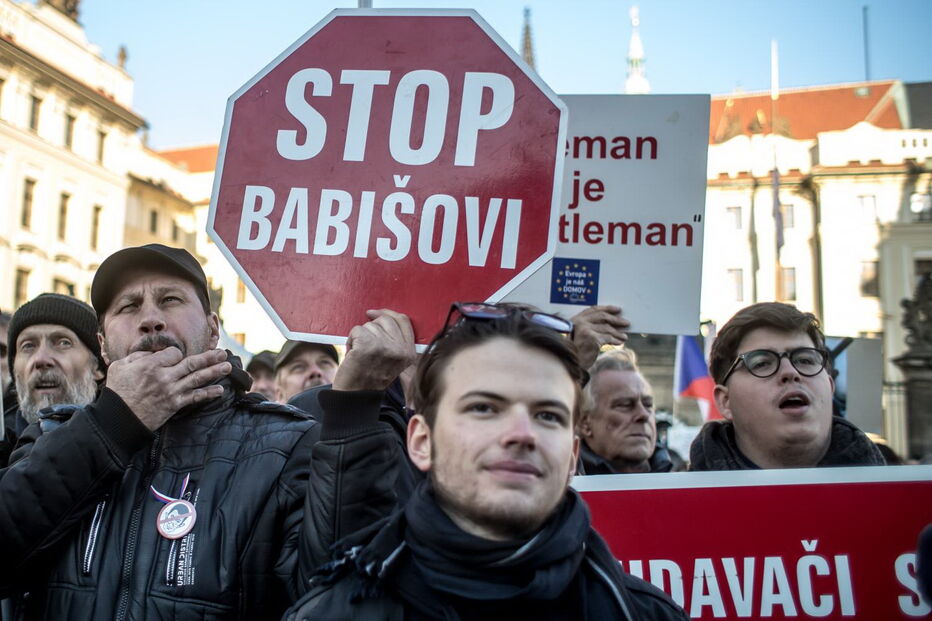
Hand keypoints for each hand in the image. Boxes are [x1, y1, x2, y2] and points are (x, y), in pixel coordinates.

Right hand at [105, 348, 231, 430]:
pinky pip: (195, 397)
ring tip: (228, 366)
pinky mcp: (174, 404)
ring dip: (214, 371)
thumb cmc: (117, 391)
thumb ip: (138, 356)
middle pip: (192, 363)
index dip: (176, 354)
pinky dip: (208, 393)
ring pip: (197, 378)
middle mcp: (164, 376)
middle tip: (223, 353)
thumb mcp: (120, 366)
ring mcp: (171, 391)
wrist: (118, 419)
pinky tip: (219, 390)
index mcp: (151, 364)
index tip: (175, 357)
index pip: (174, 353)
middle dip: (209, 357)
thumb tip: (153, 353)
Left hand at [333, 309, 415, 391]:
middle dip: (371, 328)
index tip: (374, 314)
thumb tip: (382, 316)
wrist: (356, 397)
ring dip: (360, 337)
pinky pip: (356, 330)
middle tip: (365, 344)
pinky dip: (351, 340)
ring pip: (369, 326)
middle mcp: (400, 349)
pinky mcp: (367, 344)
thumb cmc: (370, 378)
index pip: (403, 321)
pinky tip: (353, 354)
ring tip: (360, 354)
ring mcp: (384, 346)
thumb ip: (396, 341)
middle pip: (384, 320)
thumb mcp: (393, 361)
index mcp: (409, 352)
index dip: (388, 313)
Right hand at [571, 305, 629, 368]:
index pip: (593, 309)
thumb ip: (590, 327)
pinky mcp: (592, 338)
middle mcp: (579, 322)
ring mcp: (585, 329)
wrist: (571, 365)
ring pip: (607, 328)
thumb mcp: (580, 336)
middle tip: (626, 322)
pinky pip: (608, 337)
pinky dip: (615, 340)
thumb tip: (611, 323)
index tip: (617, 309)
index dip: (607, 308)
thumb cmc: (575, 352)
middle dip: (616, 319)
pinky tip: (620, 342)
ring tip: (624, 336)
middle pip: (602, 316)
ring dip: (618, 332)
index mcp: (575, 319)